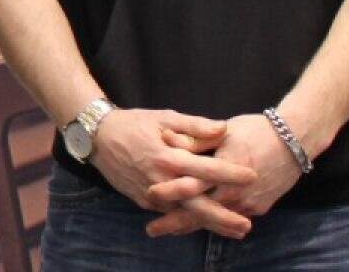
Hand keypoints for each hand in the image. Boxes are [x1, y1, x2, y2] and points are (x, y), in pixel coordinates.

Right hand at [89, 108, 256, 237]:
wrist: (96, 137)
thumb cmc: (133, 124)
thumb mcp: (164, 118)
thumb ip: (195, 125)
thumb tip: (224, 129)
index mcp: (168, 157)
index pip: (205, 168)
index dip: (230, 173)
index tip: (253, 177)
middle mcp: (160, 179)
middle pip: (196, 204)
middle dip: (223, 217)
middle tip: (246, 226)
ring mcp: (150, 193)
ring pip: (184, 214)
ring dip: (210, 223)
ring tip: (235, 230)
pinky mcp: (143, 200)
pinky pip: (170, 211)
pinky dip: (189, 218)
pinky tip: (206, 222)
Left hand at [145, 113, 304, 235]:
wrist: (295, 141)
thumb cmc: (256, 131)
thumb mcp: (223, 131)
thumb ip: (195, 140)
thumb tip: (167, 139)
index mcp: (223, 169)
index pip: (191, 185)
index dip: (169, 192)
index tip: (148, 195)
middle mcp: (236, 191)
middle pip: (200, 211)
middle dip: (175, 223)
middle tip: (152, 230)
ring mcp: (249, 203)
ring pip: (216, 218)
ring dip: (194, 225)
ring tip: (170, 230)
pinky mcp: (260, 207)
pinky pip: (232, 217)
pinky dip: (215, 221)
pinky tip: (200, 223)